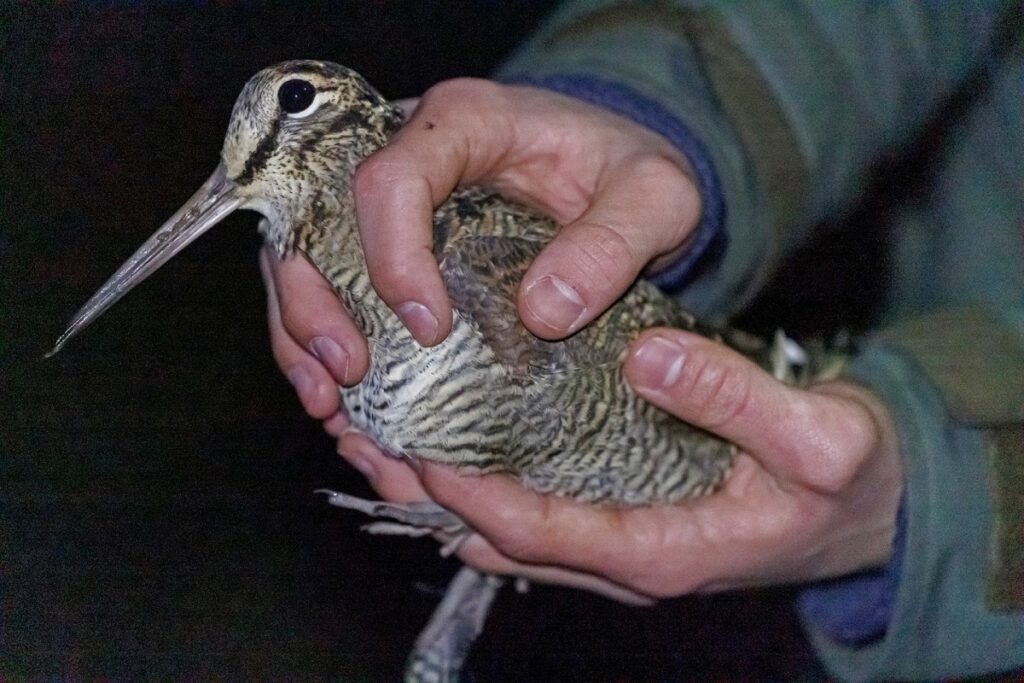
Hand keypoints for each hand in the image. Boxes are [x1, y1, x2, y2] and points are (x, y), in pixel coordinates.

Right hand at [261, 79, 701, 414]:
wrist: (621, 184)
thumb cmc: (631, 176)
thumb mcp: (657, 197)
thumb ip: (614, 242)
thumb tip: (543, 311)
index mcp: (464, 123)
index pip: (392, 178)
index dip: (394, 255)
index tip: (431, 326)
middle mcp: (409, 157)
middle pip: (320, 220)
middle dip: (317, 301)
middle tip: (347, 371)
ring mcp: (392, 206)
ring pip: (308, 260)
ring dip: (305, 334)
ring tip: (329, 402)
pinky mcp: (391, 249)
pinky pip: (334, 292)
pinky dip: (324, 348)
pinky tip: (339, 402)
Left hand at [335, 328, 903, 599]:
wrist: (875, 508)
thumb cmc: (850, 481)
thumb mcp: (819, 436)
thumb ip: (738, 398)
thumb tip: (648, 357)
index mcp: (661, 549)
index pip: (537, 530)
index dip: (469, 492)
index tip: (416, 444)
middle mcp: (626, 558)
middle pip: (501, 539)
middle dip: (430, 496)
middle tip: (370, 439)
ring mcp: (620, 543)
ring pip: (507, 532)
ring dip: (443, 492)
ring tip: (386, 438)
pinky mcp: (623, 519)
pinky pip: (534, 513)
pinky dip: (482, 486)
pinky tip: (452, 442)